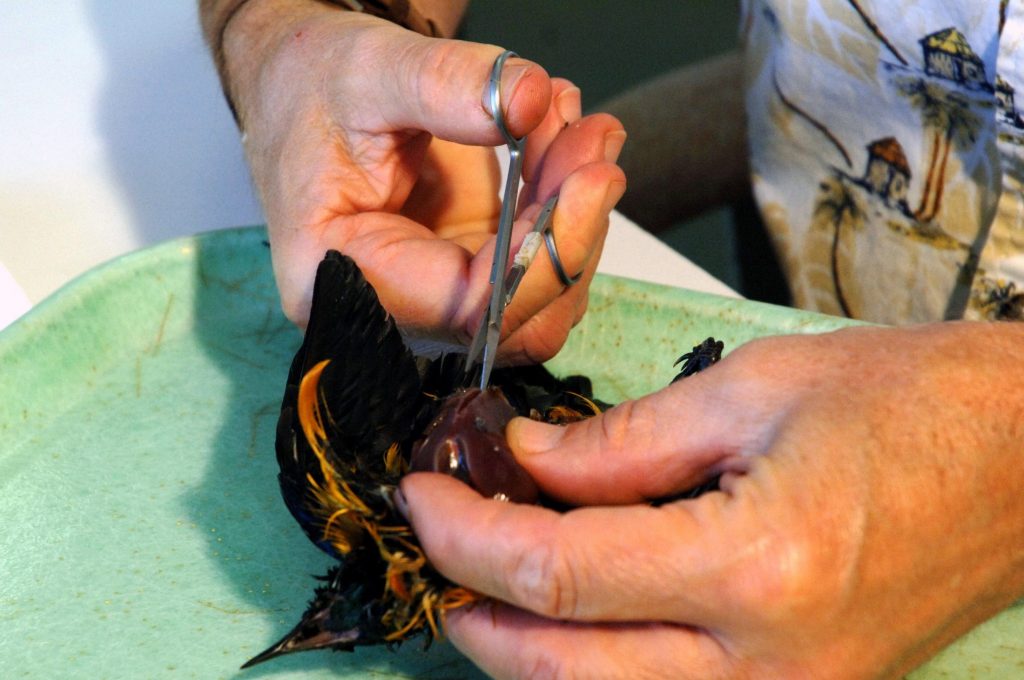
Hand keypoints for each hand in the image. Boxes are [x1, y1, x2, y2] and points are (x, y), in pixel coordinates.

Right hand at [223, 3, 625, 362]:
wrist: (303, 83)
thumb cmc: (309, 85)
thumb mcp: (368, 71)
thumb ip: (445, 85)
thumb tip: (529, 99)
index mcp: (340, 277)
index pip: (464, 311)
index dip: (540, 260)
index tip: (591, 183)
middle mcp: (391, 304)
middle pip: (518, 317)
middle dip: (569, 232)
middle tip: (593, 144)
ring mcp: (437, 289)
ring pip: (542, 293)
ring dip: (575, 211)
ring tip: (576, 126)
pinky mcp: (469, 263)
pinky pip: (539, 258)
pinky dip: (564, 199)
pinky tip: (562, 135)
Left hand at [400, 322, 1023, 677]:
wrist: (1022, 463)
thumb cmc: (908, 406)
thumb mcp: (749, 392)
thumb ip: (620, 442)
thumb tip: (526, 464)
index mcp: (755, 570)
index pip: (557, 575)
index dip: (467, 536)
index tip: (424, 494)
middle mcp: (767, 669)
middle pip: (562, 671)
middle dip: (476, 614)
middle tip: (439, 549)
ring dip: (527, 651)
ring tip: (489, 582)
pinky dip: (595, 664)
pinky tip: (573, 612)